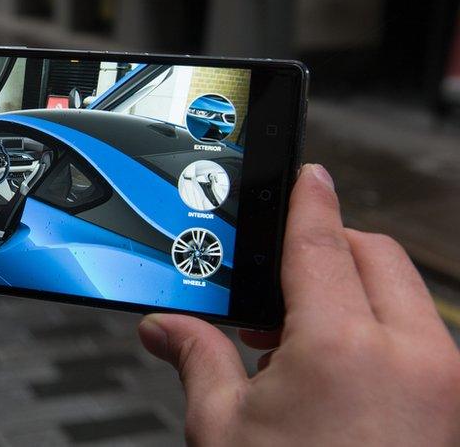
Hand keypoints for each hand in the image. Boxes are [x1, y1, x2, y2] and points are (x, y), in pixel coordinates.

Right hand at [138, 164, 459, 445]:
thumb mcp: (226, 431)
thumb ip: (198, 359)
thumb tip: (165, 329)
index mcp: (343, 346)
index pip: (321, 240)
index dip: (308, 199)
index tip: (306, 176)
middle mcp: (413, 354)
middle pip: (374, 255)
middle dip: (329, 249)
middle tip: (277, 286)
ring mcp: (447, 383)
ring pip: (405, 297)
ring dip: (357, 295)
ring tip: (301, 342)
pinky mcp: (457, 408)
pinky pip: (424, 340)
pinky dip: (384, 334)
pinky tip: (340, 377)